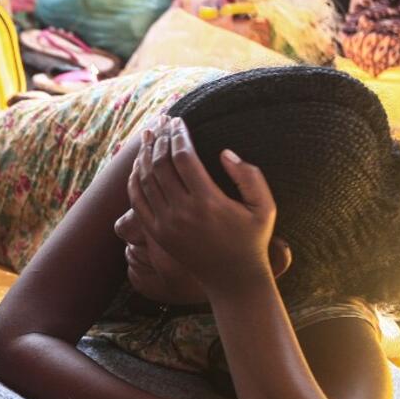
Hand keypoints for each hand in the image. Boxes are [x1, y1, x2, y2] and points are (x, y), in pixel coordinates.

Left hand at [127, 115, 275, 290]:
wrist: (232, 278)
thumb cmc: (252, 238)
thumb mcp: (265, 207)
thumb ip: (250, 176)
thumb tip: (224, 152)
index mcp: (208, 202)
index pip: (183, 158)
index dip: (178, 135)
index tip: (178, 120)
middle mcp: (182, 213)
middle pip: (160, 165)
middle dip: (159, 138)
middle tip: (161, 121)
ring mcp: (165, 224)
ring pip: (145, 180)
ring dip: (143, 154)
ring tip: (146, 135)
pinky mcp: (156, 233)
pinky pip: (137, 200)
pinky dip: (134, 179)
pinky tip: (138, 164)